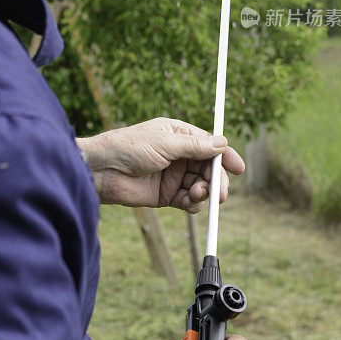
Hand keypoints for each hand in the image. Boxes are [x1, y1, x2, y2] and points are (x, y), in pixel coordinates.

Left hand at [77, 116, 243, 210]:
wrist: (102, 171)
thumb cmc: (128, 147)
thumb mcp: (164, 143)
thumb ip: (194, 146)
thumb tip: (221, 144)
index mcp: (178, 135)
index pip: (209, 145)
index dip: (224, 156)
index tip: (238, 168)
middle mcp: (179, 155)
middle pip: (208, 168)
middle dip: (216, 179)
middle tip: (220, 191)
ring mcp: (173, 175)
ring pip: (201, 185)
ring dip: (205, 192)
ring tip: (197, 194)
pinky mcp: (166, 195)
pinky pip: (189, 200)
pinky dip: (193, 203)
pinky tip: (189, 203)